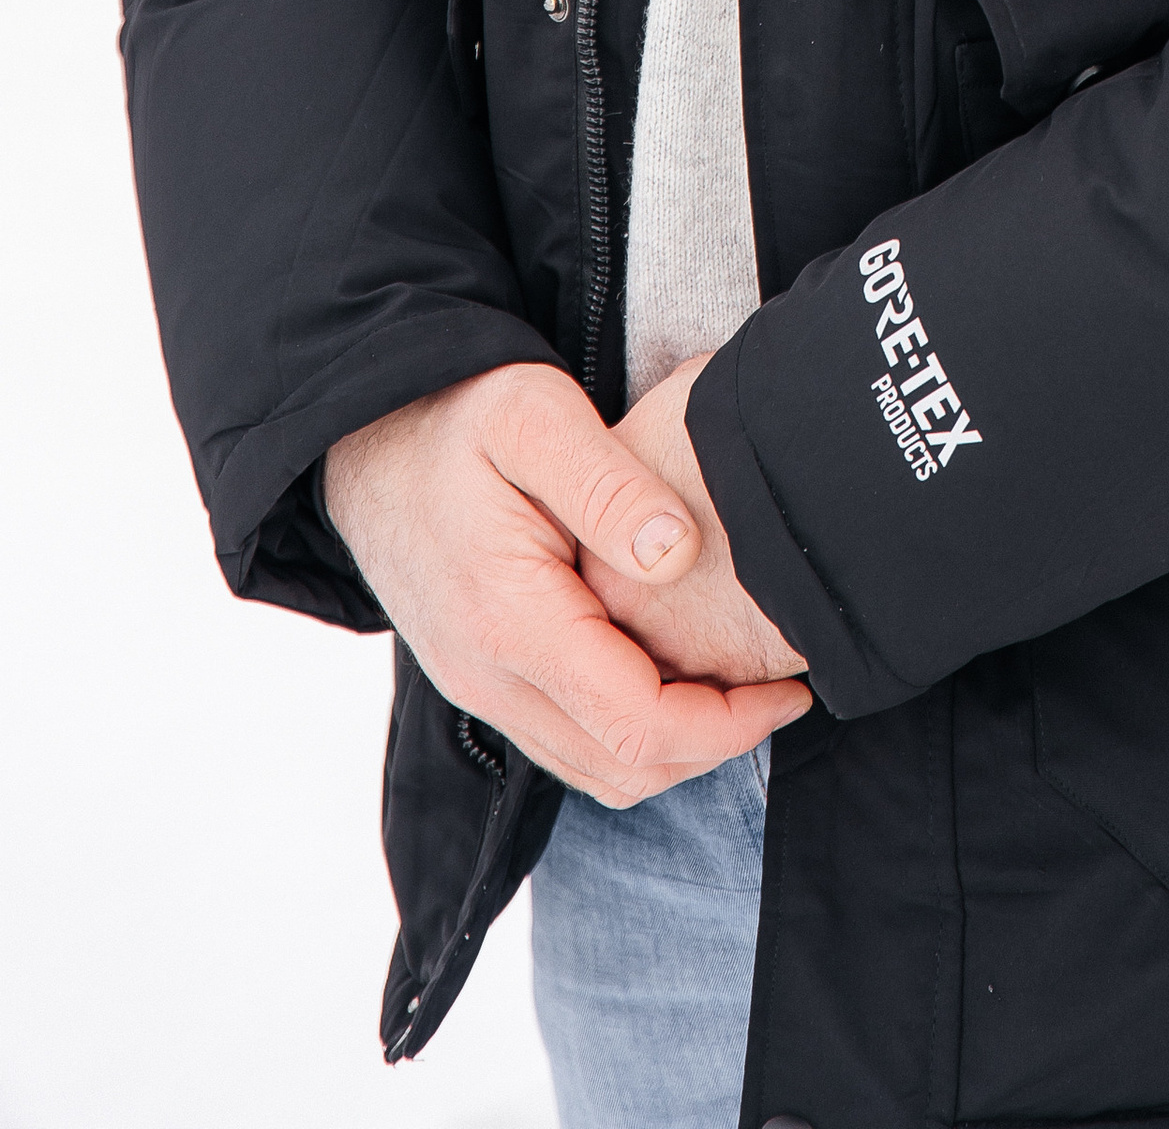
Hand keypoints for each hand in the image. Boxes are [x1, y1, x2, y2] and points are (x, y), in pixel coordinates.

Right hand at [322, 361, 809, 807]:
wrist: (367, 435)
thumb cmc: (457, 412)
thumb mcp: (534, 416)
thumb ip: (608, 485)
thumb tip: (678, 552)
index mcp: (511, 621)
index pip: (638, 722)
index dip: (728, 721)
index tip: (789, 686)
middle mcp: (489, 676)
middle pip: (623, 766)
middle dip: (715, 743)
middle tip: (779, 690)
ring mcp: (480, 686)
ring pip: (595, 767)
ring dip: (675, 746)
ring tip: (739, 687)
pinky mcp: (481, 677)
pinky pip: (567, 742)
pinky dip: (631, 731)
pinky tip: (672, 673)